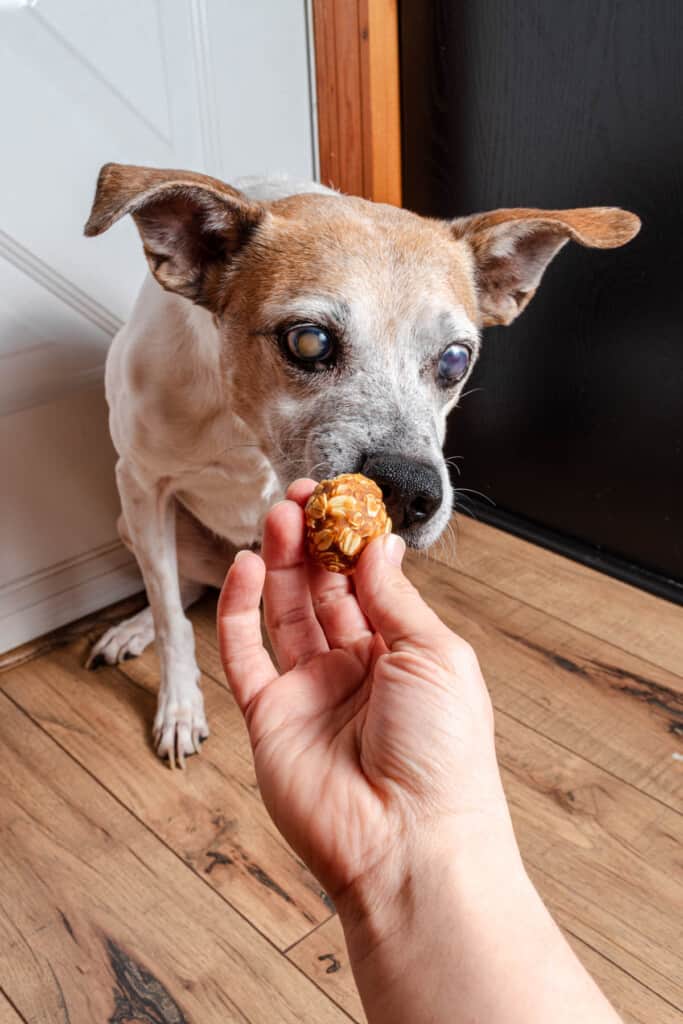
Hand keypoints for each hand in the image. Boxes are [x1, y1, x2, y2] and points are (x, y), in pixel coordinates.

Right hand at [217, 479, 507, 908]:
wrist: (411, 843)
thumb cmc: (444, 755)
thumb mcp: (436, 655)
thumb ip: (395, 598)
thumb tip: (378, 546)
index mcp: (403, 654)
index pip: (370, 582)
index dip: (353, 540)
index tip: (342, 500)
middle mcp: (355, 669)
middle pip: (324, 590)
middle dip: (313, 541)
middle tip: (302, 497)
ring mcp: (311, 692)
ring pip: (286, 611)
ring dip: (281, 561)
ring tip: (279, 516)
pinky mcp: (270, 717)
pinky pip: (246, 654)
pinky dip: (241, 609)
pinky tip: (251, 567)